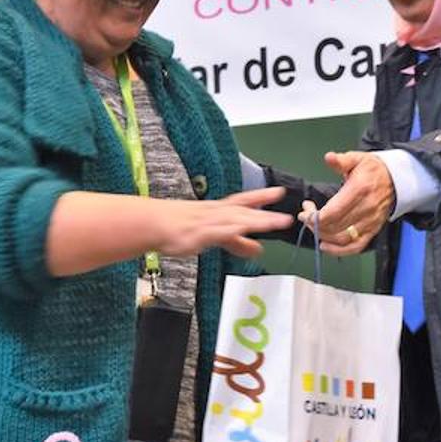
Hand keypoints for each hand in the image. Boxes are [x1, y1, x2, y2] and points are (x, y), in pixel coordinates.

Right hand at [152, 186, 292, 260]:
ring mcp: (209, 221)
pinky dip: (233, 230)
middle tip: (287, 217)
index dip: (263, 196)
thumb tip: (258, 249)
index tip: (280, 192)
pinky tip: (245, 230)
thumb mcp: (216, 235)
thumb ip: (238, 242)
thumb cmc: (180, 227)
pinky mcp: (200, 232)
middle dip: (266, 213)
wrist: (153, 222)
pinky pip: (219, 231)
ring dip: (257, 221)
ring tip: (275, 223)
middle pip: (245, 211)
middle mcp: (217, 212)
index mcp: (220, 210)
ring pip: (237, 220)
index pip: (244, 201)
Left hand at [299, 151, 394, 255]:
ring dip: (323, 235)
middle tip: (306, 215)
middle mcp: (366, 209)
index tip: (305, 211)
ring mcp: (370, 222)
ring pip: (342, 238)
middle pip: (335, 226)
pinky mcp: (373, 230)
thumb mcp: (357, 159)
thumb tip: (329, 158)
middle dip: (315, 223)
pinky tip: (325, 246)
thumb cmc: (373, 170)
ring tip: (313, 225)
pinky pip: (356, 247)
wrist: (396, 180)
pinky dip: (339, 250)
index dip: (315, 216)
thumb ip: (341, 160)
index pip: (333, 211)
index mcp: (359, 190)